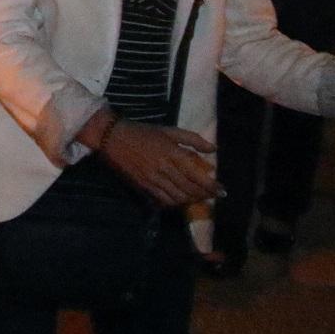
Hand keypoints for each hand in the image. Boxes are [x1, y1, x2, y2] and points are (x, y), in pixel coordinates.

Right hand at [95, 121, 221, 207]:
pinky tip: (181, 200)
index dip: (211, 185)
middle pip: (189, 189)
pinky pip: (164, 200)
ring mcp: (153, 179)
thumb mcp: (168, 130)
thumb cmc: (143, 132)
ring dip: (191, 200)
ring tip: (199, 198)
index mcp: (171, 153)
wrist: (112, 137)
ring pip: (178, 197)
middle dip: (204, 195)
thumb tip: (213, 149)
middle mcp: (164, 168)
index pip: (196, 175)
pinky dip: (175, 203)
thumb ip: (192, 139)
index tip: (222, 191)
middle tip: (214, 196)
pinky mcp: (144, 186)